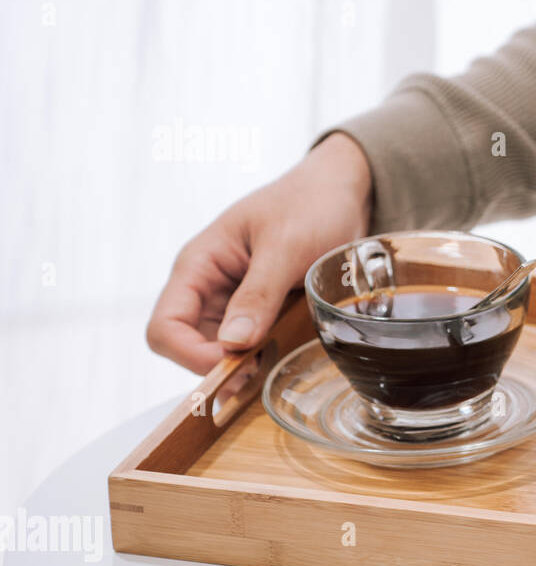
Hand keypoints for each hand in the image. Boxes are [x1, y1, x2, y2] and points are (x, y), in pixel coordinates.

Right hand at [146, 133, 372, 373]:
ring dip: (242, 368)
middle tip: (261, 374)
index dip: (190, 355)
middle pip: (189, 346)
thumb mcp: (285, 246)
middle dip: (219, 367)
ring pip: (219, 351)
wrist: (341, 190)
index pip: (165, 327)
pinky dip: (260, 359)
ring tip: (274, 370)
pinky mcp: (261, 309)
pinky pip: (249, 345)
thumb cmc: (310, 204)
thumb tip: (233, 343)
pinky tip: (280, 364)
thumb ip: (258, 294)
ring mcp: (234, 300)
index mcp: (199, 265)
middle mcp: (208, 287)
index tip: (234, 364)